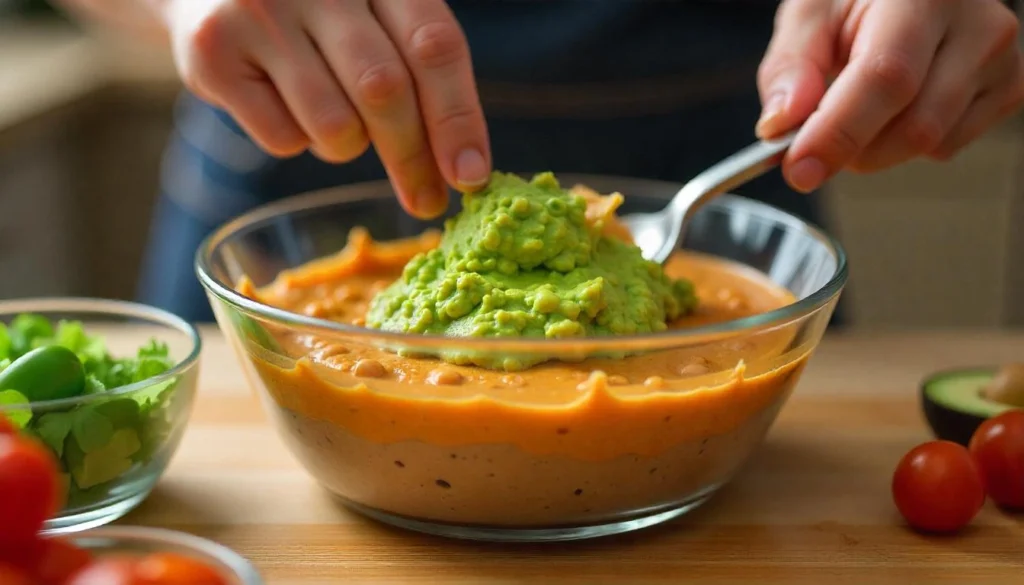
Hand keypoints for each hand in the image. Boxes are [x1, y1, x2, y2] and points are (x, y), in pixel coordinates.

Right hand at [155, 0, 491, 217]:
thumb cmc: (316, 12)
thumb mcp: (374, 14)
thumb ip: (419, 69)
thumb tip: (464, 167)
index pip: (433, 45)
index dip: (458, 117)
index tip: (471, 176)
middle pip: (386, 91)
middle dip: (412, 158)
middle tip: (426, 200)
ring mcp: (260, 13)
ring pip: (335, 126)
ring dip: (347, 145)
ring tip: (332, 116)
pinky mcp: (213, 53)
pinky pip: (283, 138)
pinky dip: (298, 142)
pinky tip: (283, 104)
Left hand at [756, 0, 1023, 192]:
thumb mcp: (810, 15)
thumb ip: (789, 67)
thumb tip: (781, 125)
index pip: (886, 77)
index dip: (839, 132)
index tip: (799, 167)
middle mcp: (977, 23)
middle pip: (914, 124)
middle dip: (852, 149)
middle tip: (816, 139)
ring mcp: (1000, 58)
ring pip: (931, 143)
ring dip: (877, 148)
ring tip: (858, 108)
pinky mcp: (1009, 88)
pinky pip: (948, 146)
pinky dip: (907, 145)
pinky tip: (896, 108)